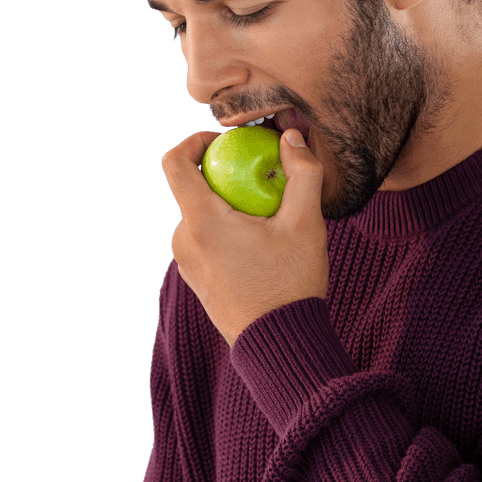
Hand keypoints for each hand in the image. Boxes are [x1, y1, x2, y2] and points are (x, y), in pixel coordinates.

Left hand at [162, 128, 329, 346]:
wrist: (280, 345)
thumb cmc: (291, 284)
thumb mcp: (306, 225)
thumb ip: (302, 174)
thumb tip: (290, 137)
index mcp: (202, 222)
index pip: (175, 163)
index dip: (194, 141)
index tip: (221, 141)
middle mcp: (184, 241)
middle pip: (193, 190)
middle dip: (224, 178)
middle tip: (263, 182)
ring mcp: (186, 263)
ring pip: (200, 217)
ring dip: (228, 208)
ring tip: (266, 221)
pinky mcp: (195, 280)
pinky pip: (204, 242)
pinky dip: (225, 232)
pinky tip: (258, 247)